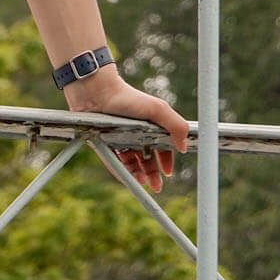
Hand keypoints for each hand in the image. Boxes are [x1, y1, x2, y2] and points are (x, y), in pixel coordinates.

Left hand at [63, 66, 189, 192]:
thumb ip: (176, 125)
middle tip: (156, 186)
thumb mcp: (157, 109)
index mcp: (149, 126)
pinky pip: (113, 161)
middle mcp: (134, 134)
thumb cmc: (127, 97)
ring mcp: (118, 139)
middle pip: (146, 158)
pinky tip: (129, 178)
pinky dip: (121, 171)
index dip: (165, 160)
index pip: (160, 148)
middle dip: (152, 173)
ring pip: (130, 162)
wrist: (96, 92)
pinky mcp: (103, 143)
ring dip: (138, 174)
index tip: (167, 172)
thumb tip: (183, 147)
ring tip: (143, 182)